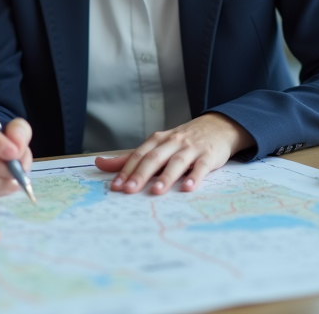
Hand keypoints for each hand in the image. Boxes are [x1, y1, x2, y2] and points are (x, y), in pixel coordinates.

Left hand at [95, 113, 253, 194]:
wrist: (218, 126)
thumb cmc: (182, 141)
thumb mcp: (156, 145)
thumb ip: (130, 158)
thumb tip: (100, 163)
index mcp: (157, 140)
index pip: (138, 155)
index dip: (126, 170)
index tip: (115, 186)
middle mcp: (172, 142)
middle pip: (154, 158)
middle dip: (141, 174)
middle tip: (129, 190)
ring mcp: (191, 148)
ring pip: (176, 162)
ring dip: (166, 177)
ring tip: (156, 191)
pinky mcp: (209, 155)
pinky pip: (201, 167)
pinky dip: (195, 177)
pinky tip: (188, 187)